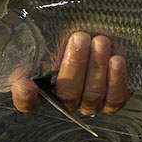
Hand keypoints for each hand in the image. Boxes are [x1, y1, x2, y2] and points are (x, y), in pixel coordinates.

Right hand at [11, 32, 130, 115]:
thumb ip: (43, 43)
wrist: (104, 39)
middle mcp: (65, 101)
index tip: (24, 85)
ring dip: (97, 66)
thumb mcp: (57, 37)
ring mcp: (89, 104)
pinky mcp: (112, 102)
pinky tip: (117, 58)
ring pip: (92, 94)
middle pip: (67, 93)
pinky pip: (115, 97)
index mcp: (43, 87)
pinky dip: (117, 77)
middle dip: (74, 64)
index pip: (27, 101)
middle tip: (80, 38)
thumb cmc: (76, 38)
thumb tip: (30, 42)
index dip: (24, 96)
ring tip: (101, 42)